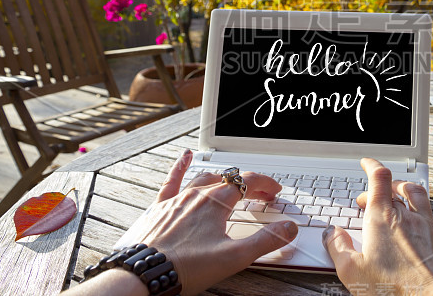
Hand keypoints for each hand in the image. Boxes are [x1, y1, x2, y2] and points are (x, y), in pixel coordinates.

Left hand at [66, 149, 296, 295]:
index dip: (266, 185)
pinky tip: (186, 156)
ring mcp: (176, 199)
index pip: (249, 182)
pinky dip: (181, 166)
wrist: (143, 275)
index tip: (276, 192)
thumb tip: (289, 227)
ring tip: (233, 182)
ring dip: (223, 178)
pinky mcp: (159, 208)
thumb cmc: (186, 267)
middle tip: (262, 195)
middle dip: (250, 185)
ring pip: (205, 178)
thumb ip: (265, 241)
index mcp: (217, 202)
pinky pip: (172, 180)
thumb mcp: (234, 257)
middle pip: (230, 180)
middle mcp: (197, 194)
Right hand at [322, 158, 432, 295]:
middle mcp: (408, 217)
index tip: (366, 163)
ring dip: (410, 187)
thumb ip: (338, 247)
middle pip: (396, 188)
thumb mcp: (352, 272)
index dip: (372, 166)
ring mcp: (431, 227)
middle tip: (373, 196)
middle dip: (384, 187)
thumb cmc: (393, 291)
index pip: (378, 179)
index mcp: (382, 220)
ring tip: (404, 188)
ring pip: (421, 196)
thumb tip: (331, 233)